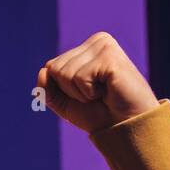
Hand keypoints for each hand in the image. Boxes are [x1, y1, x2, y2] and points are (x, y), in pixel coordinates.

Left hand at [37, 31, 159, 132]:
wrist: (126, 129)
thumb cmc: (100, 115)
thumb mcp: (66, 103)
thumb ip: (47, 88)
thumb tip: (43, 70)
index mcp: (87, 47)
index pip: (51, 67)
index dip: (64, 90)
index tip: (88, 95)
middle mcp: (97, 41)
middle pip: (55, 68)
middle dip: (71, 91)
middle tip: (97, 96)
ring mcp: (105, 46)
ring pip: (65, 73)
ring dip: (81, 93)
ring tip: (103, 94)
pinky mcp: (110, 57)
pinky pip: (79, 78)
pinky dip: (89, 93)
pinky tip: (108, 92)